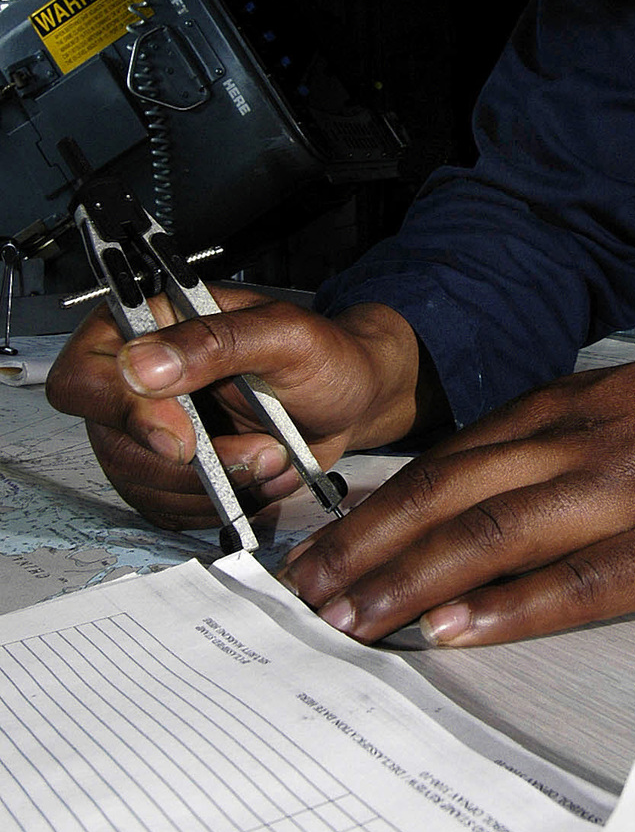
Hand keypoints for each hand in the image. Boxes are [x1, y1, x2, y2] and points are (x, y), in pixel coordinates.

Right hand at [46, 291, 436, 530]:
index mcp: (151, 323)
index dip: (121, 413)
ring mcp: (149, 428)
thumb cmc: (326, 355)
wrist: (352, 398)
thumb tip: (140, 364)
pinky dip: (219, 506)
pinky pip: (168, 508)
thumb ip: (215, 342)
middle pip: (113, 443)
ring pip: (140, 483)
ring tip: (274, 458)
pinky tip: (261, 477)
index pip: (84, 374)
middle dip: (194, 462)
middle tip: (264, 450)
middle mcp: (137, 378)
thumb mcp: (285, 335)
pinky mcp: (170, 471)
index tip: (184, 437)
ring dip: (215, 486)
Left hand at [278, 319, 634, 645]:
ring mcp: (621, 493)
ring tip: (355, 621)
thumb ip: (540, 438)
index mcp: (558, 408)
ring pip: (495, 536)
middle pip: (449, 496)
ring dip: (414, 580)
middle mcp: (575, 444)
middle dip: (368, 547)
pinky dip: (510, 609)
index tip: (320, 550)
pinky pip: (578, 582)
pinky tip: (461, 631)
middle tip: (305, 594)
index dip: (372, 511)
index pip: (443, 463)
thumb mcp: (610, 400)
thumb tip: (461, 483)